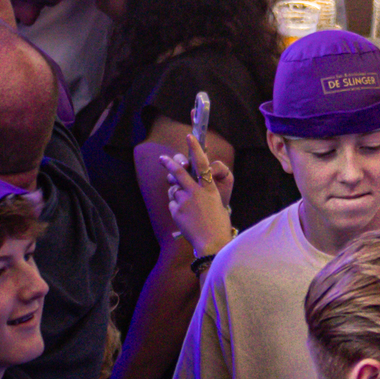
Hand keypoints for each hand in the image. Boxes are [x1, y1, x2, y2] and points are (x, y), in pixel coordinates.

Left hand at [161, 138, 233, 263]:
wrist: (212, 242)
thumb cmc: (217, 223)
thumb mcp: (216, 202)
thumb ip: (201, 192)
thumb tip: (184, 187)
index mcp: (209, 188)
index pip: (202, 163)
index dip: (195, 148)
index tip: (190, 136)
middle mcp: (196, 192)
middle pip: (179, 173)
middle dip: (170, 164)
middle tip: (162, 158)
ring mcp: (185, 201)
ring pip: (174, 190)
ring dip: (177, 194)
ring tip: (187, 207)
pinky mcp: (176, 211)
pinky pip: (172, 204)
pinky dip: (176, 207)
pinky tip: (185, 217)